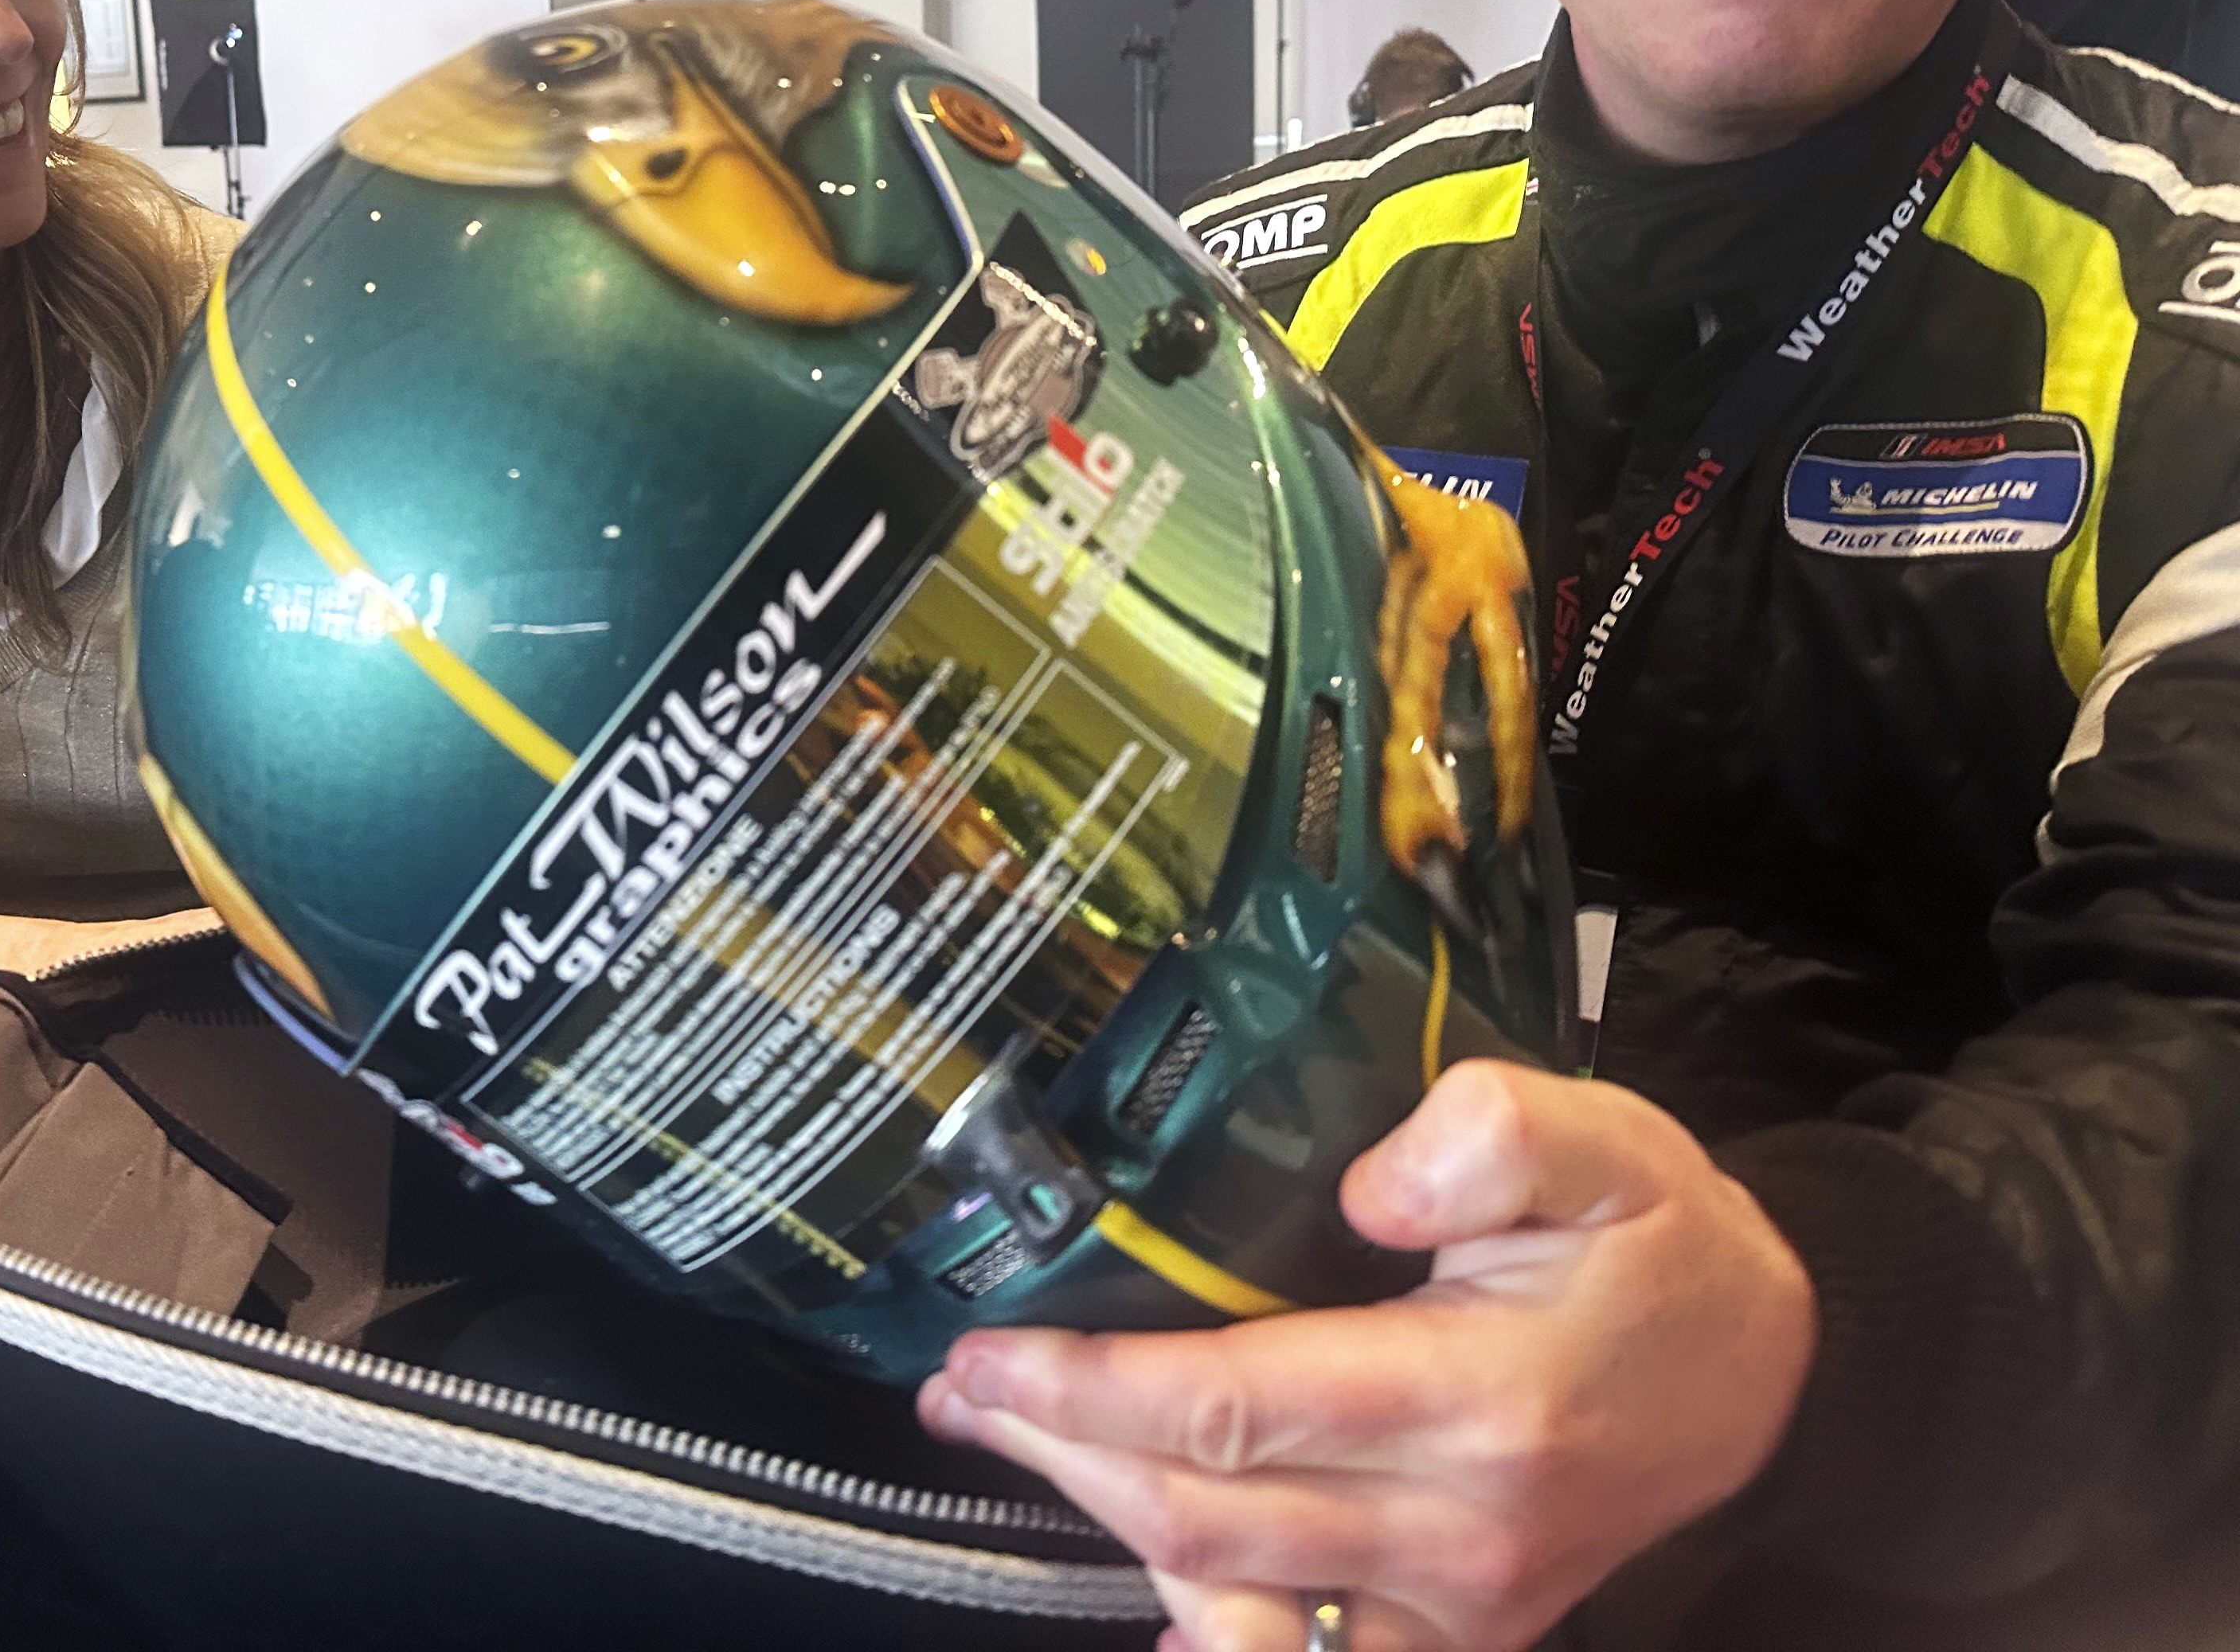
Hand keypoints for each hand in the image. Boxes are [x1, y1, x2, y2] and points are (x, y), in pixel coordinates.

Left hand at [918, 1061, 1815, 1651]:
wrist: (1778, 1376)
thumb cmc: (1666, 1246)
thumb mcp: (1607, 1142)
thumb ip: (1492, 1137)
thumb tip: (1370, 1186)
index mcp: (1479, 1403)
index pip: (1236, 1409)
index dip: (1092, 1389)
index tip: (987, 1353)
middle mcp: (1459, 1528)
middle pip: (1204, 1515)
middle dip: (1061, 1452)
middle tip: (961, 1385)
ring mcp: (1460, 1599)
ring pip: (1233, 1594)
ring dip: (1107, 1519)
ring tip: (1010, 1433)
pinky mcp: (1461, 1630)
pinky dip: (1209, 1625)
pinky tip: (1144, 1577)